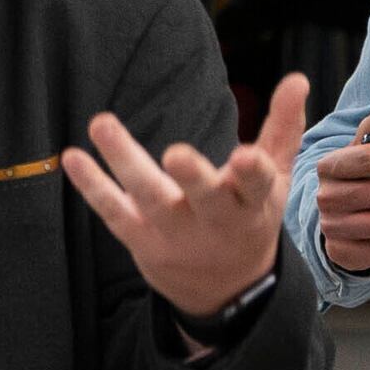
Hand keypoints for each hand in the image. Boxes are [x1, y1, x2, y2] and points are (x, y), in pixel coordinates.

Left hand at [62, 71, 308, 317]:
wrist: (225, 291)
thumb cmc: (249, 219)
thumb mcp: (274, 181)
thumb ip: (282, 129)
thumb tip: (297, 78)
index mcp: (251, 205)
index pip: (256, 187)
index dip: (252, 173)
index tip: (245, 157)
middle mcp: (214, 221)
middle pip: (204, 198)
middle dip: (192, 177)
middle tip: (176, 154)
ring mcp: (175, 234)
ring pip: (150, 198)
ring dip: (124, 161)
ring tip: (102, 122)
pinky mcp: (142, 240)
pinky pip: (114, 212)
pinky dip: (93, 186)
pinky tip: (72, 156)